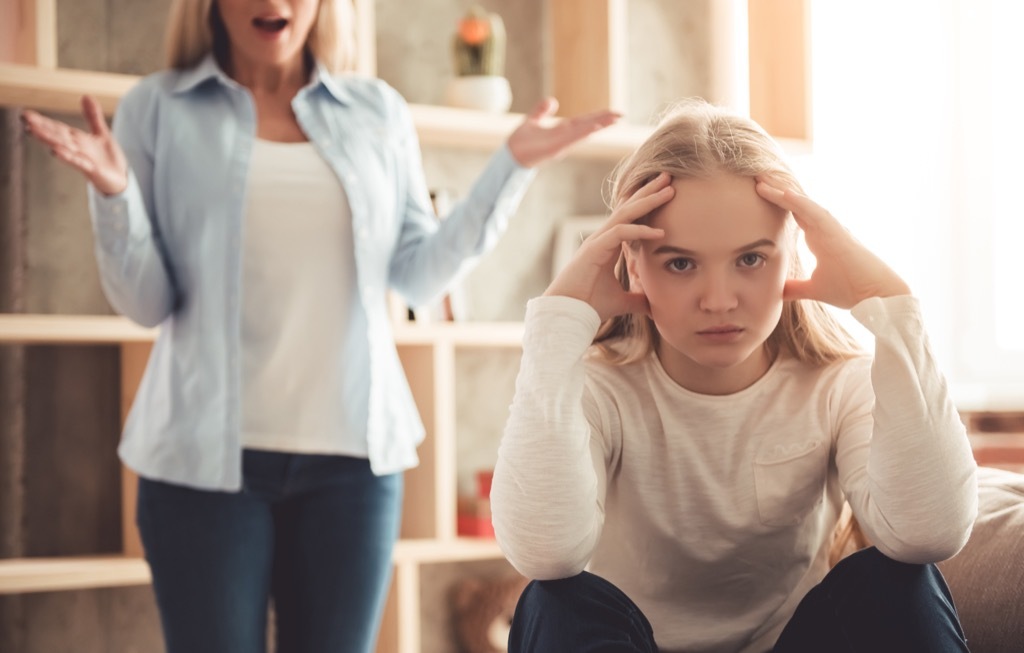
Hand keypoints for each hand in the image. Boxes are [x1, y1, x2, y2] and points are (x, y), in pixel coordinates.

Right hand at [21, 95, 128, 195]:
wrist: (121, 179)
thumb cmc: (108, 159)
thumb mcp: (102, 133)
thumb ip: (92, 116)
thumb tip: (85, 96)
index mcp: (77, 139)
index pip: (58, 128)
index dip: (43, 121)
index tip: (27, 114)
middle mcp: (76, 148)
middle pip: (57, 135)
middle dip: (42, 127)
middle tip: (25, 119)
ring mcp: (82, 159)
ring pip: (64, 147)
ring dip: (50, 140)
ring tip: (35, 132)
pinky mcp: (91, 169)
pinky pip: (78, 162)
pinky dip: (67, 156)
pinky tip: (55, 151)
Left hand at [507, 97, 619, 167]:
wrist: (509, 154)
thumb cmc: (519, 141)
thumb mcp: (532, 120)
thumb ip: (542, 111)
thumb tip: (552, 100)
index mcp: (561, 130)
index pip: (583, 121)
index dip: (598, 117)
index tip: (613, 113)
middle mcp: (564, 137)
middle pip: (588, 126)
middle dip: (604, 120)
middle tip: (622, 115)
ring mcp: (561, 143)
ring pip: (584, 132)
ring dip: (599, 125)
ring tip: (615, 120)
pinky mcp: (555, 148)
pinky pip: (572, 139)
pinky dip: (583, 133)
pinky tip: (594, 127)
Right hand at [545, 172, 673, 320]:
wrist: (569, 313)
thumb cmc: (590, 305)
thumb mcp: (622, 301)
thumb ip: (638, 298)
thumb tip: (655, 303)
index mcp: (608, 245)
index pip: (630, 217)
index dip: (647, 204)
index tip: (666, 193)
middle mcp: (603, 237)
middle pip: (628, 207)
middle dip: (649, 192)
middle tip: (668, 178)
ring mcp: (598, 241)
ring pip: (625, 213)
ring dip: (647, 201)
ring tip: (668, 191)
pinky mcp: (595, 249)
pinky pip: (620, 232)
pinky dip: (640, 231)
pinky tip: (659, 232)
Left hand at [755, 179, 910, 307]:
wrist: (875, 297)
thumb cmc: (850, 289)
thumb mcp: (814, 289)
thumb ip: (796, 287)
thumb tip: (778, 291)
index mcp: (818, 237)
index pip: (793, 214)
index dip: (776, 202)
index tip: (758, 192)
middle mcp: (824, 228)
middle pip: (796, 203)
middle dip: (776, 190)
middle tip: (755, 178)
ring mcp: (831, 228)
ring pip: (803, 203)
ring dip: (782, 191)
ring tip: (762, 180)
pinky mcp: (837, 233)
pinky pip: (816, 213)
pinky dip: (800, 203)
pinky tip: (784, 193)